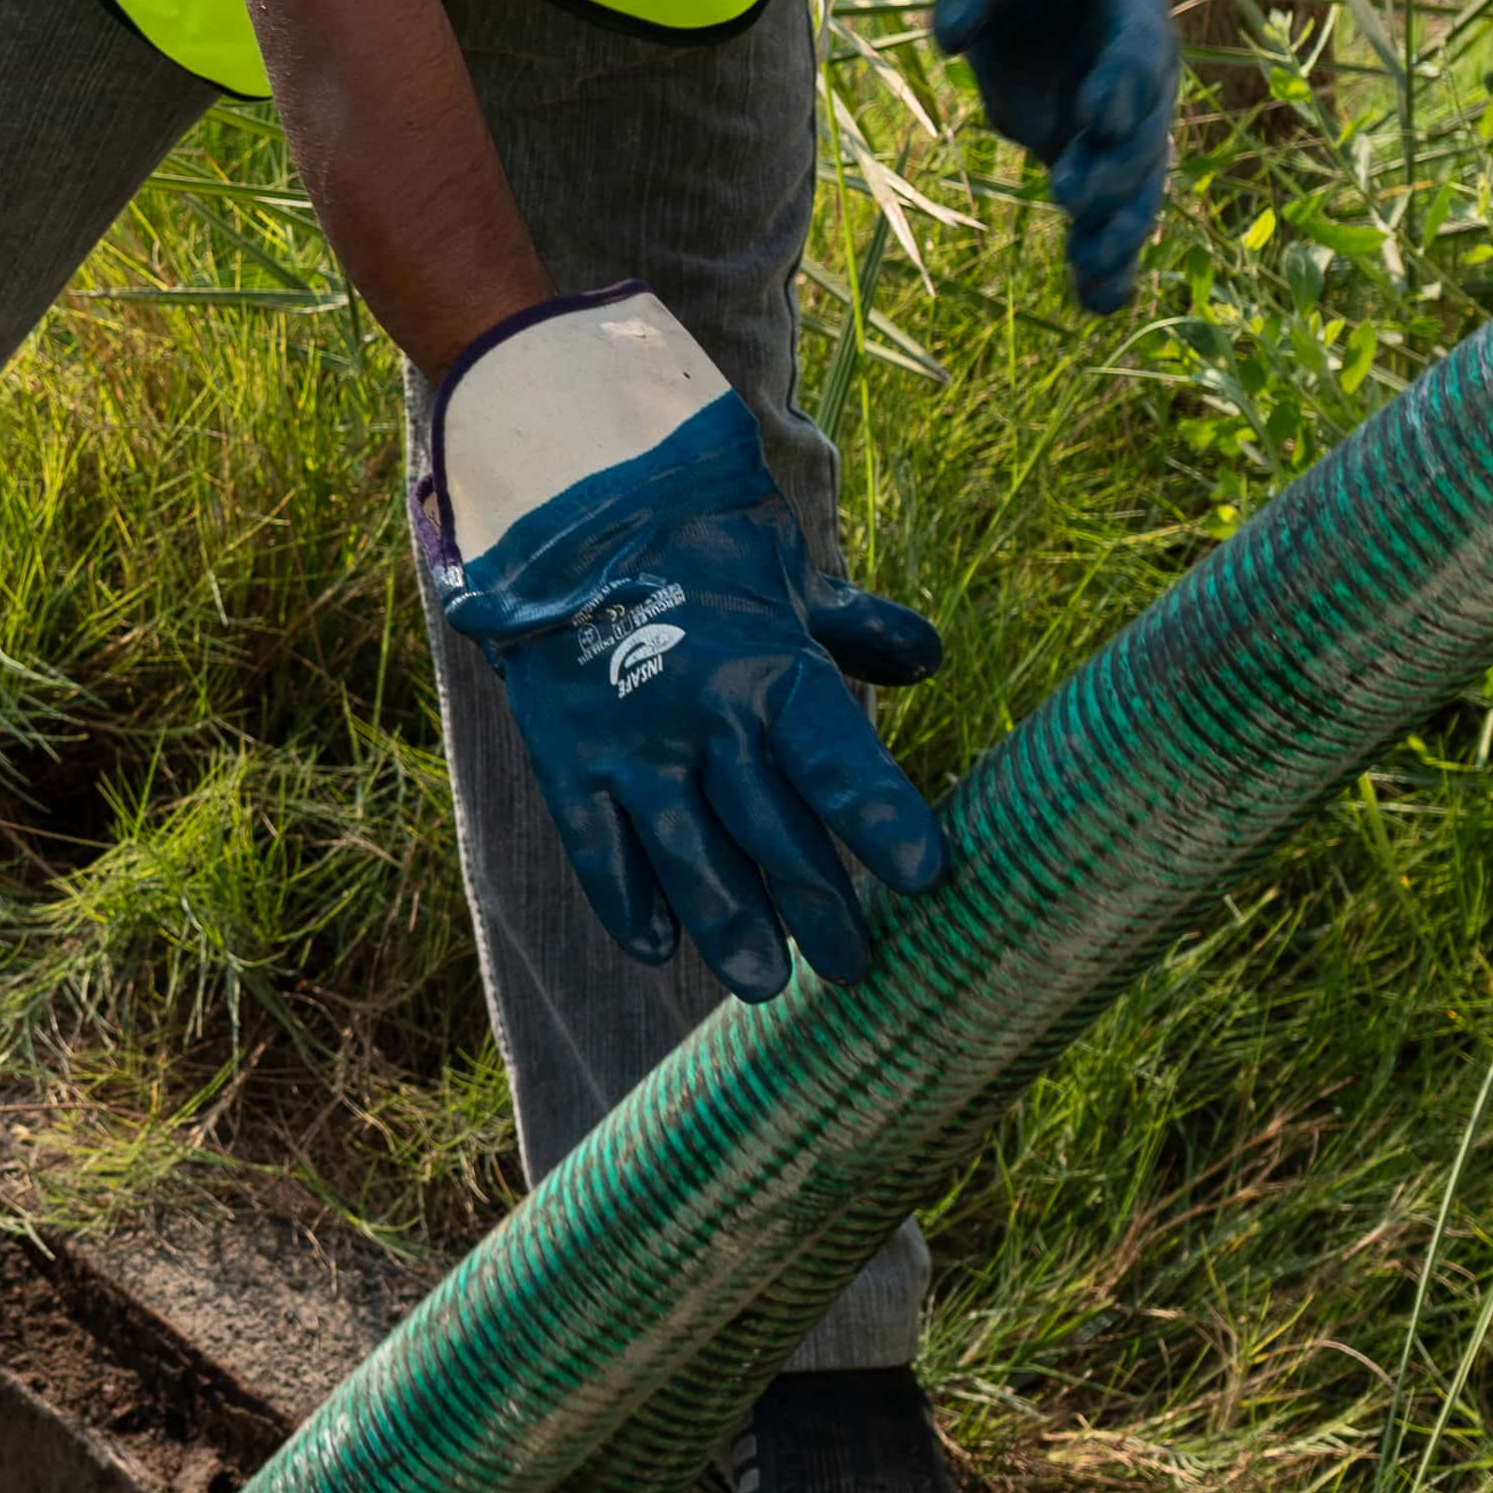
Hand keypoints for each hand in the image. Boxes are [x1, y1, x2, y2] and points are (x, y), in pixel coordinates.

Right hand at [416, 290, 950, 1001]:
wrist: (564, 510)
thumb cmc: (695, 550)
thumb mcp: (783, 576)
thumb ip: (855, 627)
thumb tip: (927, 660)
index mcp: (769, 669)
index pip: (838, 763)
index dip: (884, 823)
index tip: (924, 878)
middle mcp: (703, 718)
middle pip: (774, 836)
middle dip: (821, 908)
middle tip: (854, 967)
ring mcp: (631, 747)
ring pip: (690, 862)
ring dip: (732, 928)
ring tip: (765, 982)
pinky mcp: (570, 762)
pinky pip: (601, 851)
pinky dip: (629, 904)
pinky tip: (659, 948)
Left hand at [929, 0, 1177, 311]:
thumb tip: (950, 36)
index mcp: (1128, 2)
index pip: (1136, 46)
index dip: (1120, 82)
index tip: (1095, 117)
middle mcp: (1134, 67)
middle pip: (1141, 126)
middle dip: (1112, 167)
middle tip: (1073, 200)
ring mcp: (1113, 113)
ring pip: (1131, 180)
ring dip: (1116, 230)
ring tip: (1094, 281)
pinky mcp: (1083, 146)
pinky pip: (1106, 205)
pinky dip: (1104, 251)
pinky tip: (1097, 301)